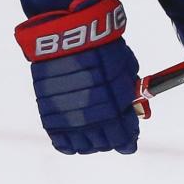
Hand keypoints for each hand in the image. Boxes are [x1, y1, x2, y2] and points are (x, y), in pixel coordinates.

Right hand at [14, 0, 139, 154]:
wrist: (68, 37)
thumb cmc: (102, 48)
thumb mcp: (125, 69)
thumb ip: (129, 92)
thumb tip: (133, 107)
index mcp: (115, 110)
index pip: (125, 138)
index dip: (128, 141)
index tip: (129, 140)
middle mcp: (93, 120)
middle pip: (105, 144)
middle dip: (111, 140)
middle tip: (111, 133)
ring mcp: (70, 120)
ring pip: (85, 147)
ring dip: (92, 142)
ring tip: (93, 132)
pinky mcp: (50, 116)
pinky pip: (62, 142)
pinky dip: (70, 143)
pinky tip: (75, 138)